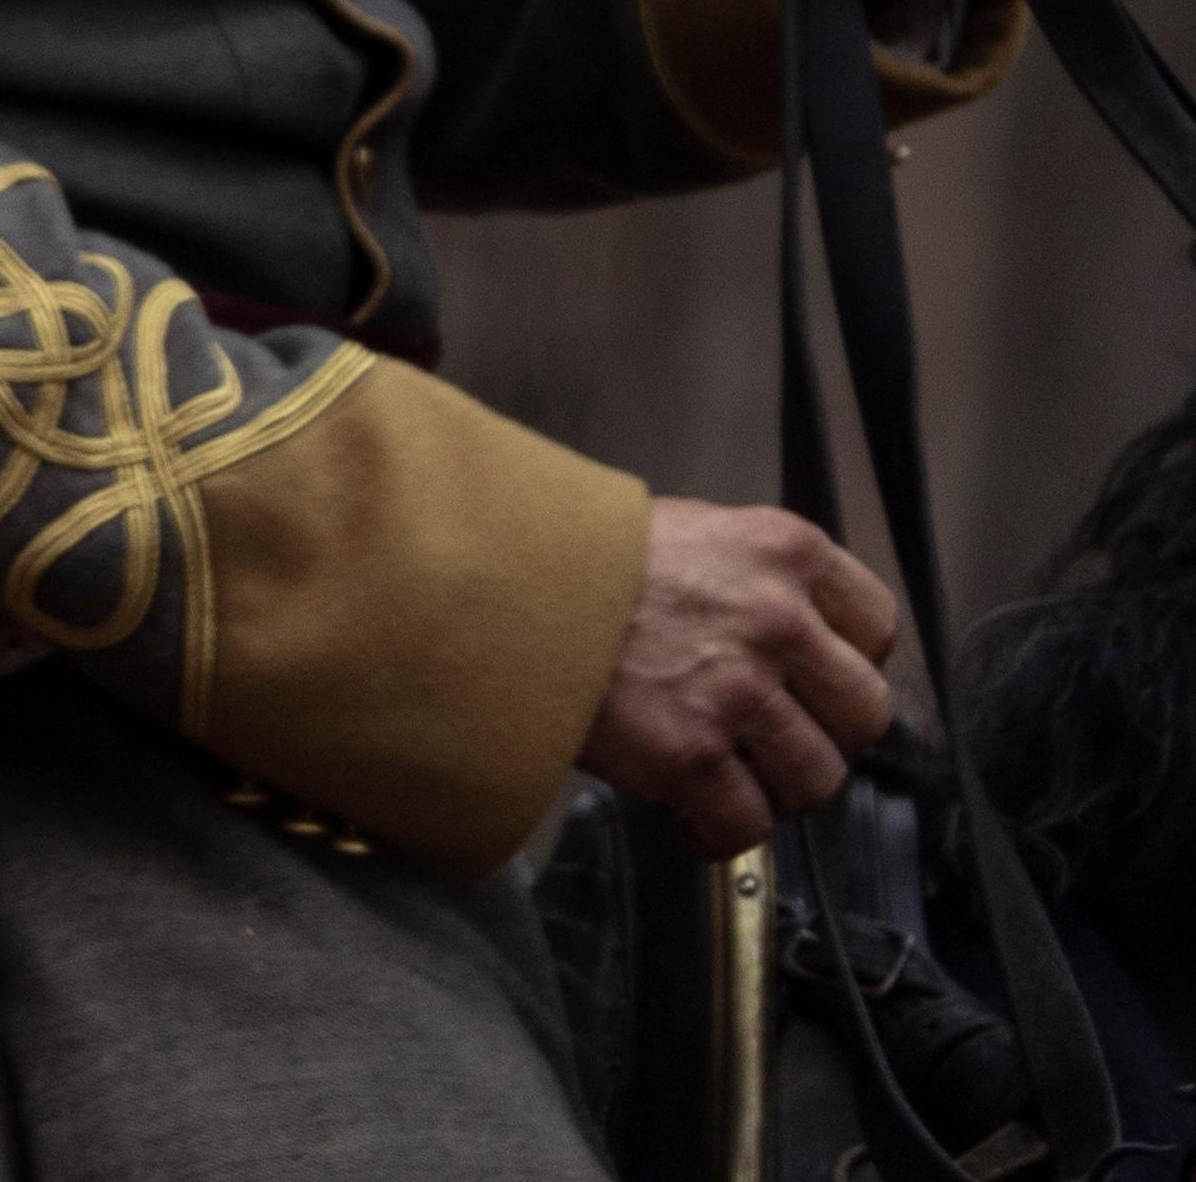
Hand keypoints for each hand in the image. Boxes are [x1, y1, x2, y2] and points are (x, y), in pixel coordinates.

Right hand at [582, 498, 902, 852]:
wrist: (488, 582)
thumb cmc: (569, 555)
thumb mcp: (685, 530)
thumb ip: (751, 579)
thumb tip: (785, 646)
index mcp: (782, 551)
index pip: (877, 624)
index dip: (847, 663)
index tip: (816, 681)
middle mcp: (776, 619)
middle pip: (862, 713)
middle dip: (822, 733)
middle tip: (772, 738)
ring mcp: (737, 691)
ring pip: (816, 778)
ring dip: (776, 790)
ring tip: (729, 782)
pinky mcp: (691, 755)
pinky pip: (747, 825)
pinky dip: (719, 835)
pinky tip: (689, 821)